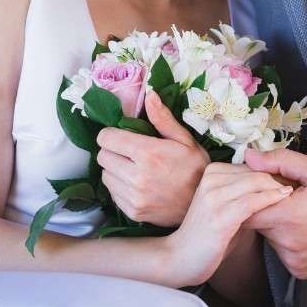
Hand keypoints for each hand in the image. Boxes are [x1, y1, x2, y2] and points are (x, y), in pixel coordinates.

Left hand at [97, 90, 209, 225]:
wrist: (203, 205)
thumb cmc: (196, 169)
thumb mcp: (185, 140)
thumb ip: (163, 118)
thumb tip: (150, 94)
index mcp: (149, 153)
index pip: (107, 138)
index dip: (112, 134)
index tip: (122, 136)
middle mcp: (137, 176)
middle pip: (103, 156)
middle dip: (113, 151)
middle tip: (129, 152)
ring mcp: (134, 196)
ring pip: (105, 175)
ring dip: (115, 169)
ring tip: (133, 168)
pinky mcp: (132, 211)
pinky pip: (113, 193)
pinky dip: (120, 186)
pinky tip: (137, 184)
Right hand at [167, 163, 291, 286]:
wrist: (180, 259)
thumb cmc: (208, 237)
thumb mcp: (228, 208)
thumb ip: (245, 195)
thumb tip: (276, 185)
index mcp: (213, 172)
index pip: (253, 165)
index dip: (276, 173)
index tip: (294, 182)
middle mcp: (211, 179)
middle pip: (257, 171)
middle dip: (281, 178)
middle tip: (301, 188)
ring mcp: (214, 196)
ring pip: (256, 182)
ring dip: (279, 188)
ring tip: (297, 194)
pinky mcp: (219, 215)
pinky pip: (252, 202)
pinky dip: (270, 199)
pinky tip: (284, 202)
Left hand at [242, 149, 306, 279]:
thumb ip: (279, 161)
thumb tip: (248, 156)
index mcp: (286, 215)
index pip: (246, 209)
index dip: (251, 196)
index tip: (263, 188)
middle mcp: (285, 242)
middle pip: (257, 224)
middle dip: (267, 209)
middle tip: (290, 198)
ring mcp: (292, 259)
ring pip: (270, 239)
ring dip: (278, 226)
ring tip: (303, 214)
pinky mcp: (299, 271)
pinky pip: (283, 253)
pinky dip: (290, 242)